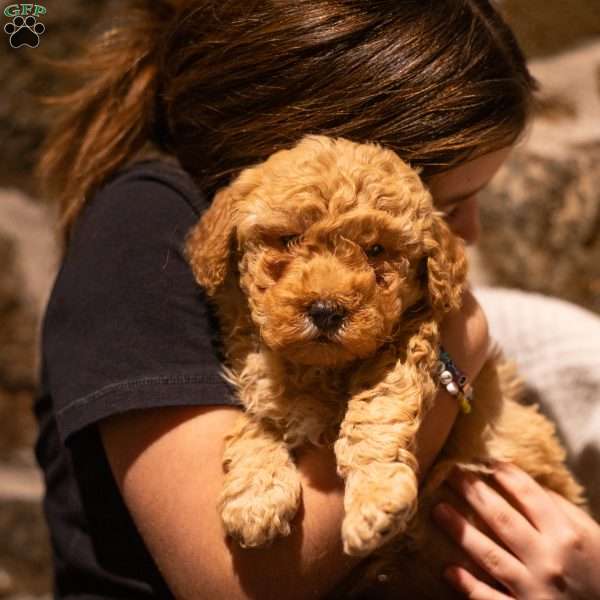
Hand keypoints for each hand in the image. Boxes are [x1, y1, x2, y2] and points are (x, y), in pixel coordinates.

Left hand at [432, 462, 599, 598]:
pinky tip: (448, 570)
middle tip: (449, 473)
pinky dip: (469, 586)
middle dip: (473, 493)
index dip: (503, 473)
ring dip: (461, 532)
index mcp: (565, 535)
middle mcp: (548, 559)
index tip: (481, 459)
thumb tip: (523, 484)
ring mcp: (535, 590)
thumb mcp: (590, 536)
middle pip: (502, 519)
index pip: (528, 495)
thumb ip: (560, 510)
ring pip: (490, 556)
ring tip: (438, 510)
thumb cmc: (598, 571)